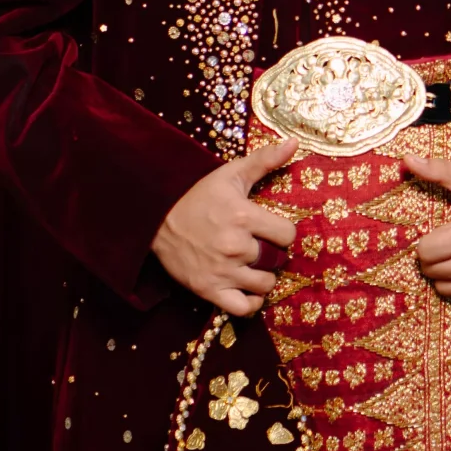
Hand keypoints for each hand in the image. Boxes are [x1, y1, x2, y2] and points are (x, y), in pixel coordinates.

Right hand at [150, 137, 300, 317]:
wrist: (155, 217)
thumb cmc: (198, 194)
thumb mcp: (231, 173)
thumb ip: (265, 160)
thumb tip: (295, 142)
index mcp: (244, 216)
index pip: (288, 235)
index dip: (282, 233)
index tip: (271, 229)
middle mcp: (236, 247)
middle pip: (277, 261)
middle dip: (272, 254)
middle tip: (259, 247)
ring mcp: (222, 271)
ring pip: (264, 285)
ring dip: (262, 277)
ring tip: (251, 266)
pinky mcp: (208, 290)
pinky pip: (243, 308)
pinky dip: (250, 303)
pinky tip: (246, 289)